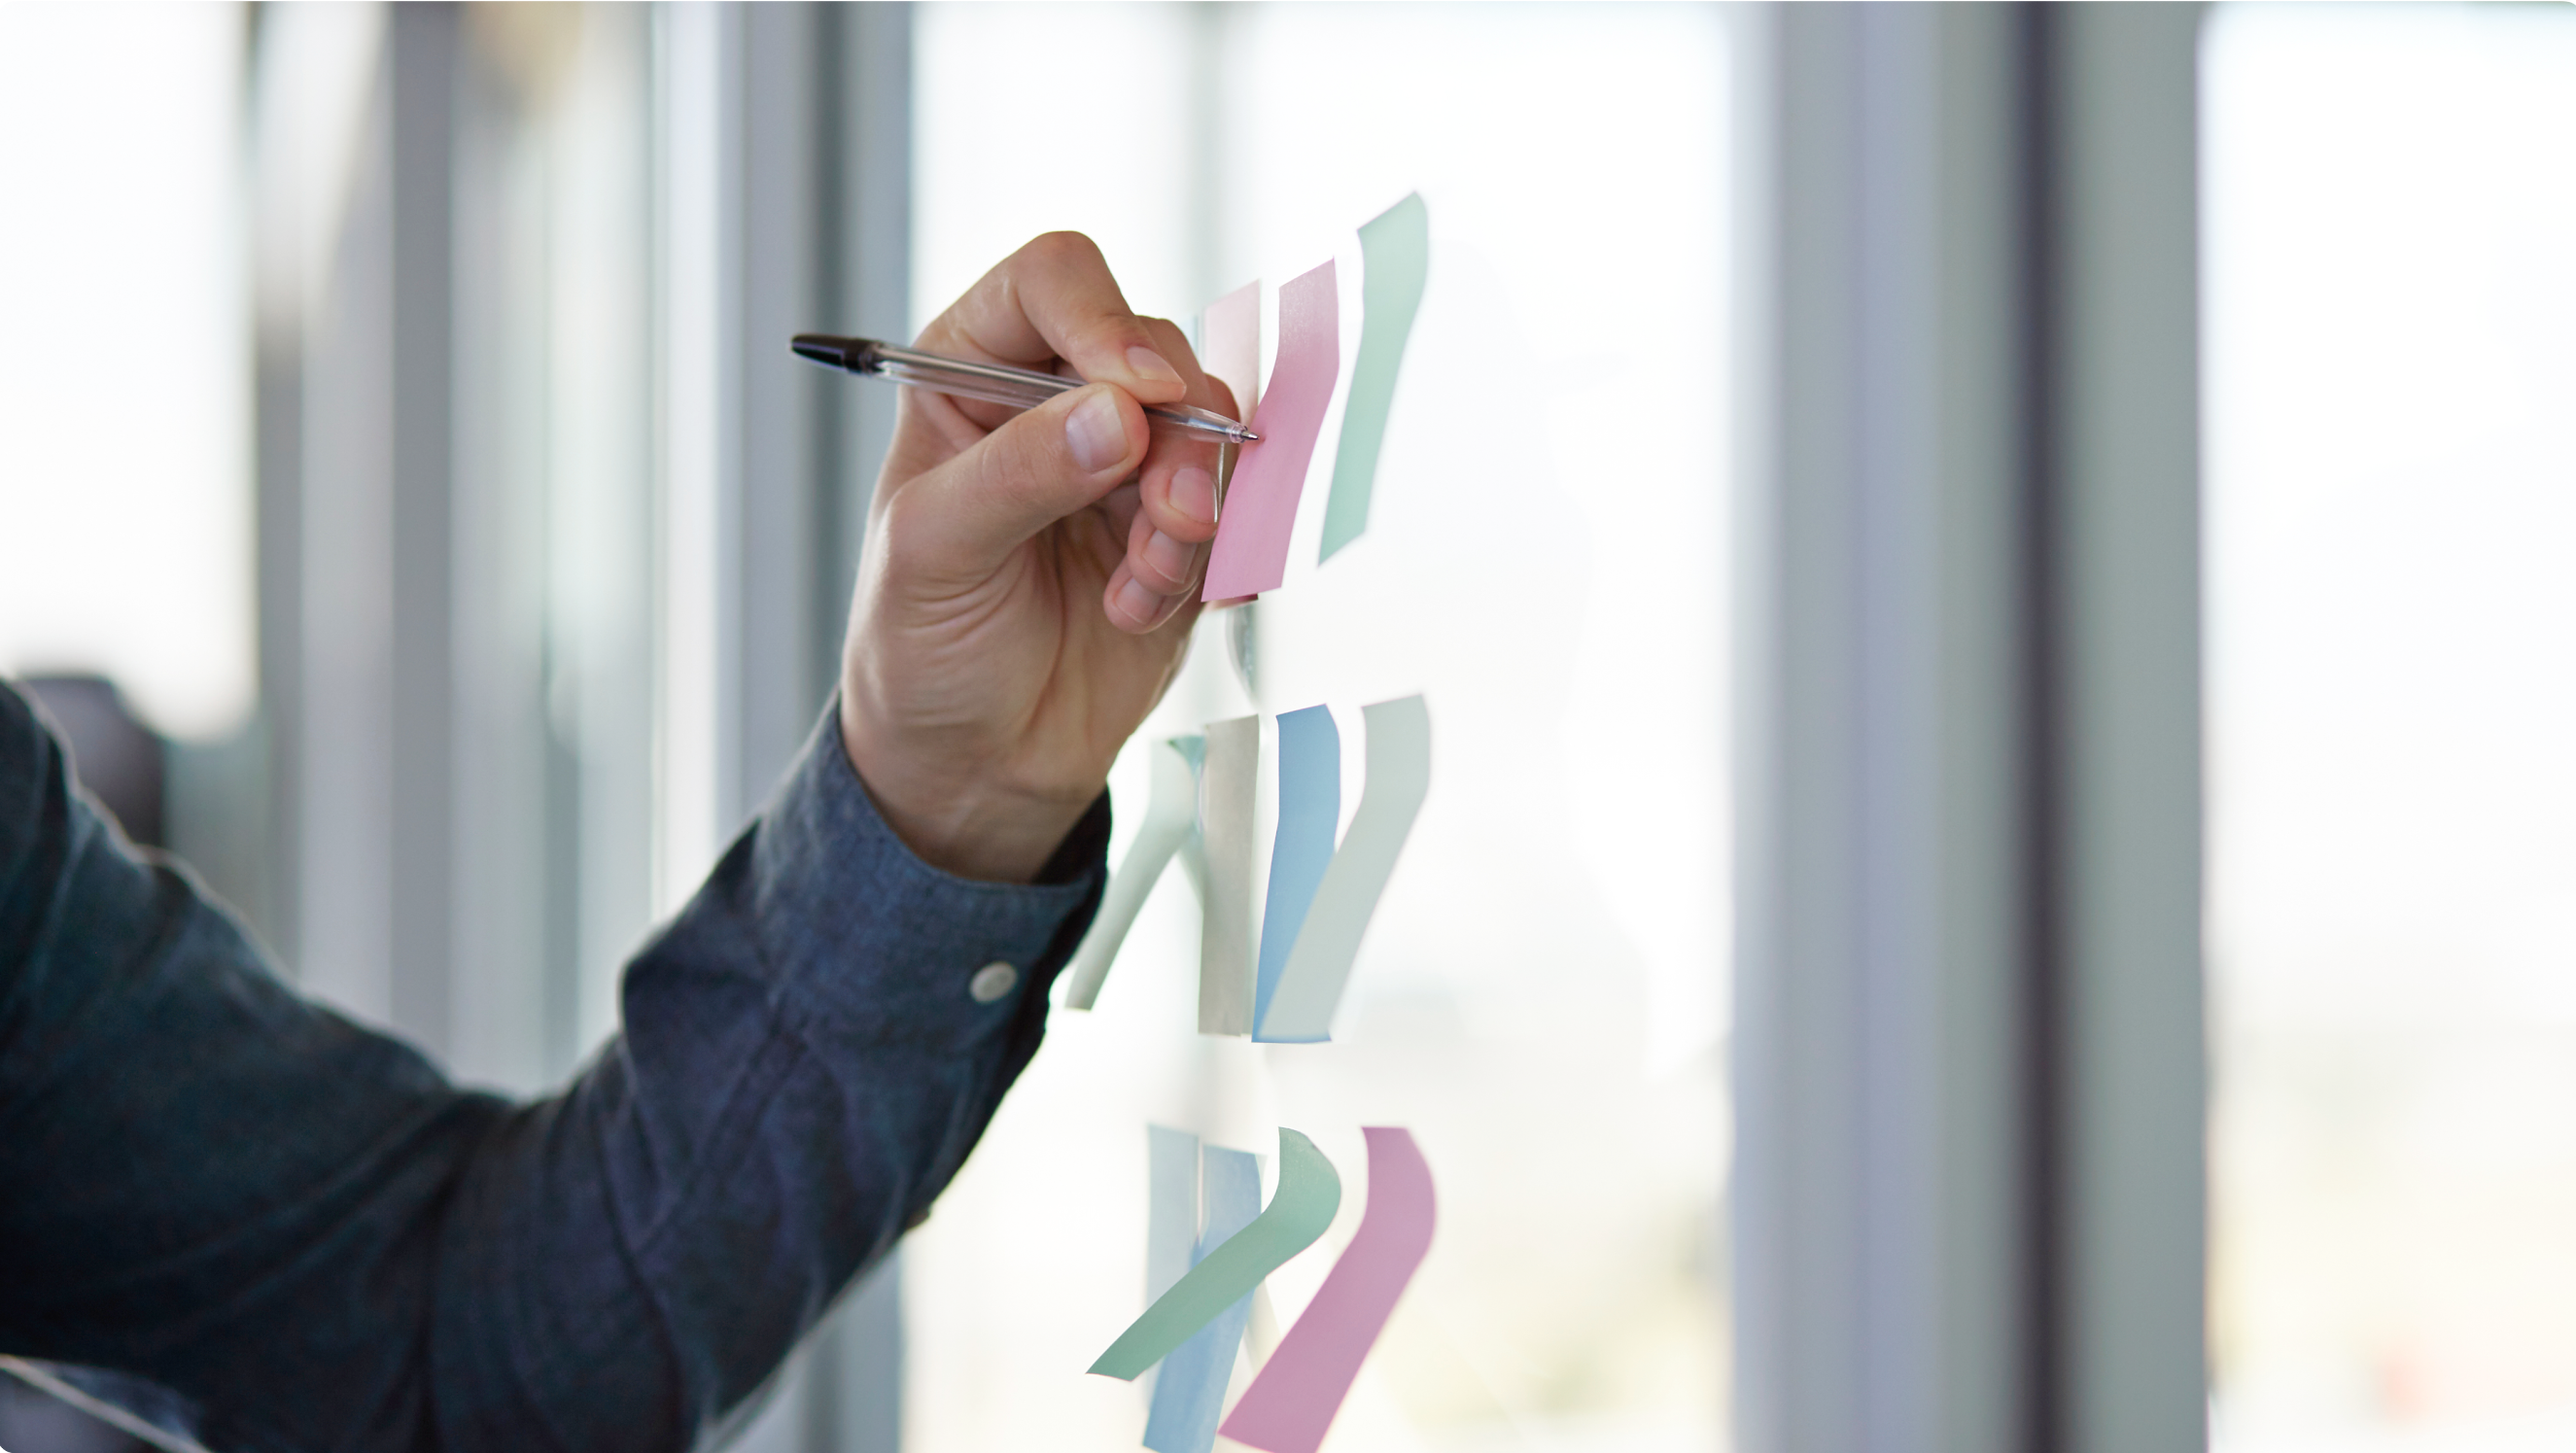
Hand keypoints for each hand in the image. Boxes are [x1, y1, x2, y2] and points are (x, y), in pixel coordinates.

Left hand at [838, 233, 1235, 882]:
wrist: (974, 762)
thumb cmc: (922, 645)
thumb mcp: (937, 550)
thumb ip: (1021, 473)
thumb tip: (1120, 413)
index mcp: (971, 371)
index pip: (1052, 284)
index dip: (1103, 321)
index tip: (1138, 394)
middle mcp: (1056, 400)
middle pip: (1155, 353)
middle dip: (1174, 438)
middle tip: (1167, 515)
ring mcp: (1126, 464)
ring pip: (1208, 431)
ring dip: (1193, 512)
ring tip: (1140, 583)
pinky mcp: (1177, 531)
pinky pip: (1234, 512)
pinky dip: (1205, 565)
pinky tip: (1137, 611)